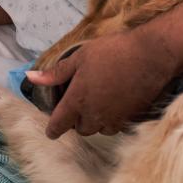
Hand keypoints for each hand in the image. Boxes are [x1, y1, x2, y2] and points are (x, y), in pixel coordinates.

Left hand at [25, 30, 177, 137]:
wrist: (152, 55)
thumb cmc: (113, 52)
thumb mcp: (80, 57)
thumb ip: (56, 73)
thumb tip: (31, 78)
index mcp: (77, 101)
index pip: (59, 125)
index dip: (53, 129)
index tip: (51, 130)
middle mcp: (94, 115)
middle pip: (80, 129)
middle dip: (77, 120)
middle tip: (80, 103)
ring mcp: (115, 119)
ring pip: (99, 129)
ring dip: (96, 121)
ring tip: (99, 102)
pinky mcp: (131, 118)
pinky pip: (117, 126)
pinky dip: (113, 119)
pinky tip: (117, 103)